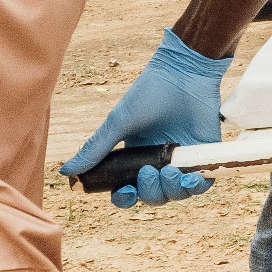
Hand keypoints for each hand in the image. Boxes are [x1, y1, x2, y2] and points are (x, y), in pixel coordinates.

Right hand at [61, 29, 228, 206]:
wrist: (183, 73)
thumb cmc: (149, 93)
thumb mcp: (118, 123)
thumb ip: (95, 150)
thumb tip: (65, 172)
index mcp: (136, 157)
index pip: (129, 190)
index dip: (126, 198)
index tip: (124, 193)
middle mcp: (159, 162)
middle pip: (153, 195)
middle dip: (149, 193)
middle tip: (147, 173)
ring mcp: (184, 159)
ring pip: (177, 193)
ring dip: (170, 190)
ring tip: (168, 172)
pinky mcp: (206, 155)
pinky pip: (203, 184)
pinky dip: (195, 187)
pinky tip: (189, 177)